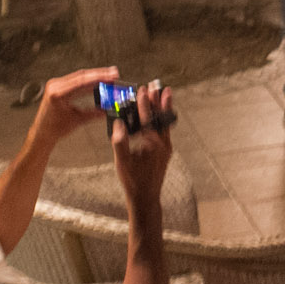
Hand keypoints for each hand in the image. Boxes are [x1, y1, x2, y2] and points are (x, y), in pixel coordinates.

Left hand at [30, 67, 120, 146]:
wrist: (42, 132)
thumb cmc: (54, 129)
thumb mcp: (77, 121)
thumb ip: (94, 114)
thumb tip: (107, 109)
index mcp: (58, 94)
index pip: (82, 81)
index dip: (99, 78)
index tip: (111, 77)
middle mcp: (55, 86)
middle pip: (82, 76)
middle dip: (99, 74)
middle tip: (114, 74)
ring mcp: (55, 85)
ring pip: (79, 76)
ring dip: (94, 76)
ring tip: (108, 76)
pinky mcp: (58, 86)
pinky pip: (75, 79)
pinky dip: (87, 79)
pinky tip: (96, 80)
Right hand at [111, 85, 173, 204]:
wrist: (146, 198)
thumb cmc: (132, 181)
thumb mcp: (122, 162)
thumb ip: (120, 142)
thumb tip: (118, 123)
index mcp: (152, 143)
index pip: (148, 118)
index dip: (144, 103)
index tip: (142, 89)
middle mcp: (163, 143)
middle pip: (161, 116)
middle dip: (158, 100)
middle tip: (157, 85)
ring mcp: (166, 147)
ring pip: (165, 122)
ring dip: (163, 107)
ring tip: (164, 93)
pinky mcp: (166, 152)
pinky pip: (166, 130)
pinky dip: (163, 119)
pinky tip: (159, 115)